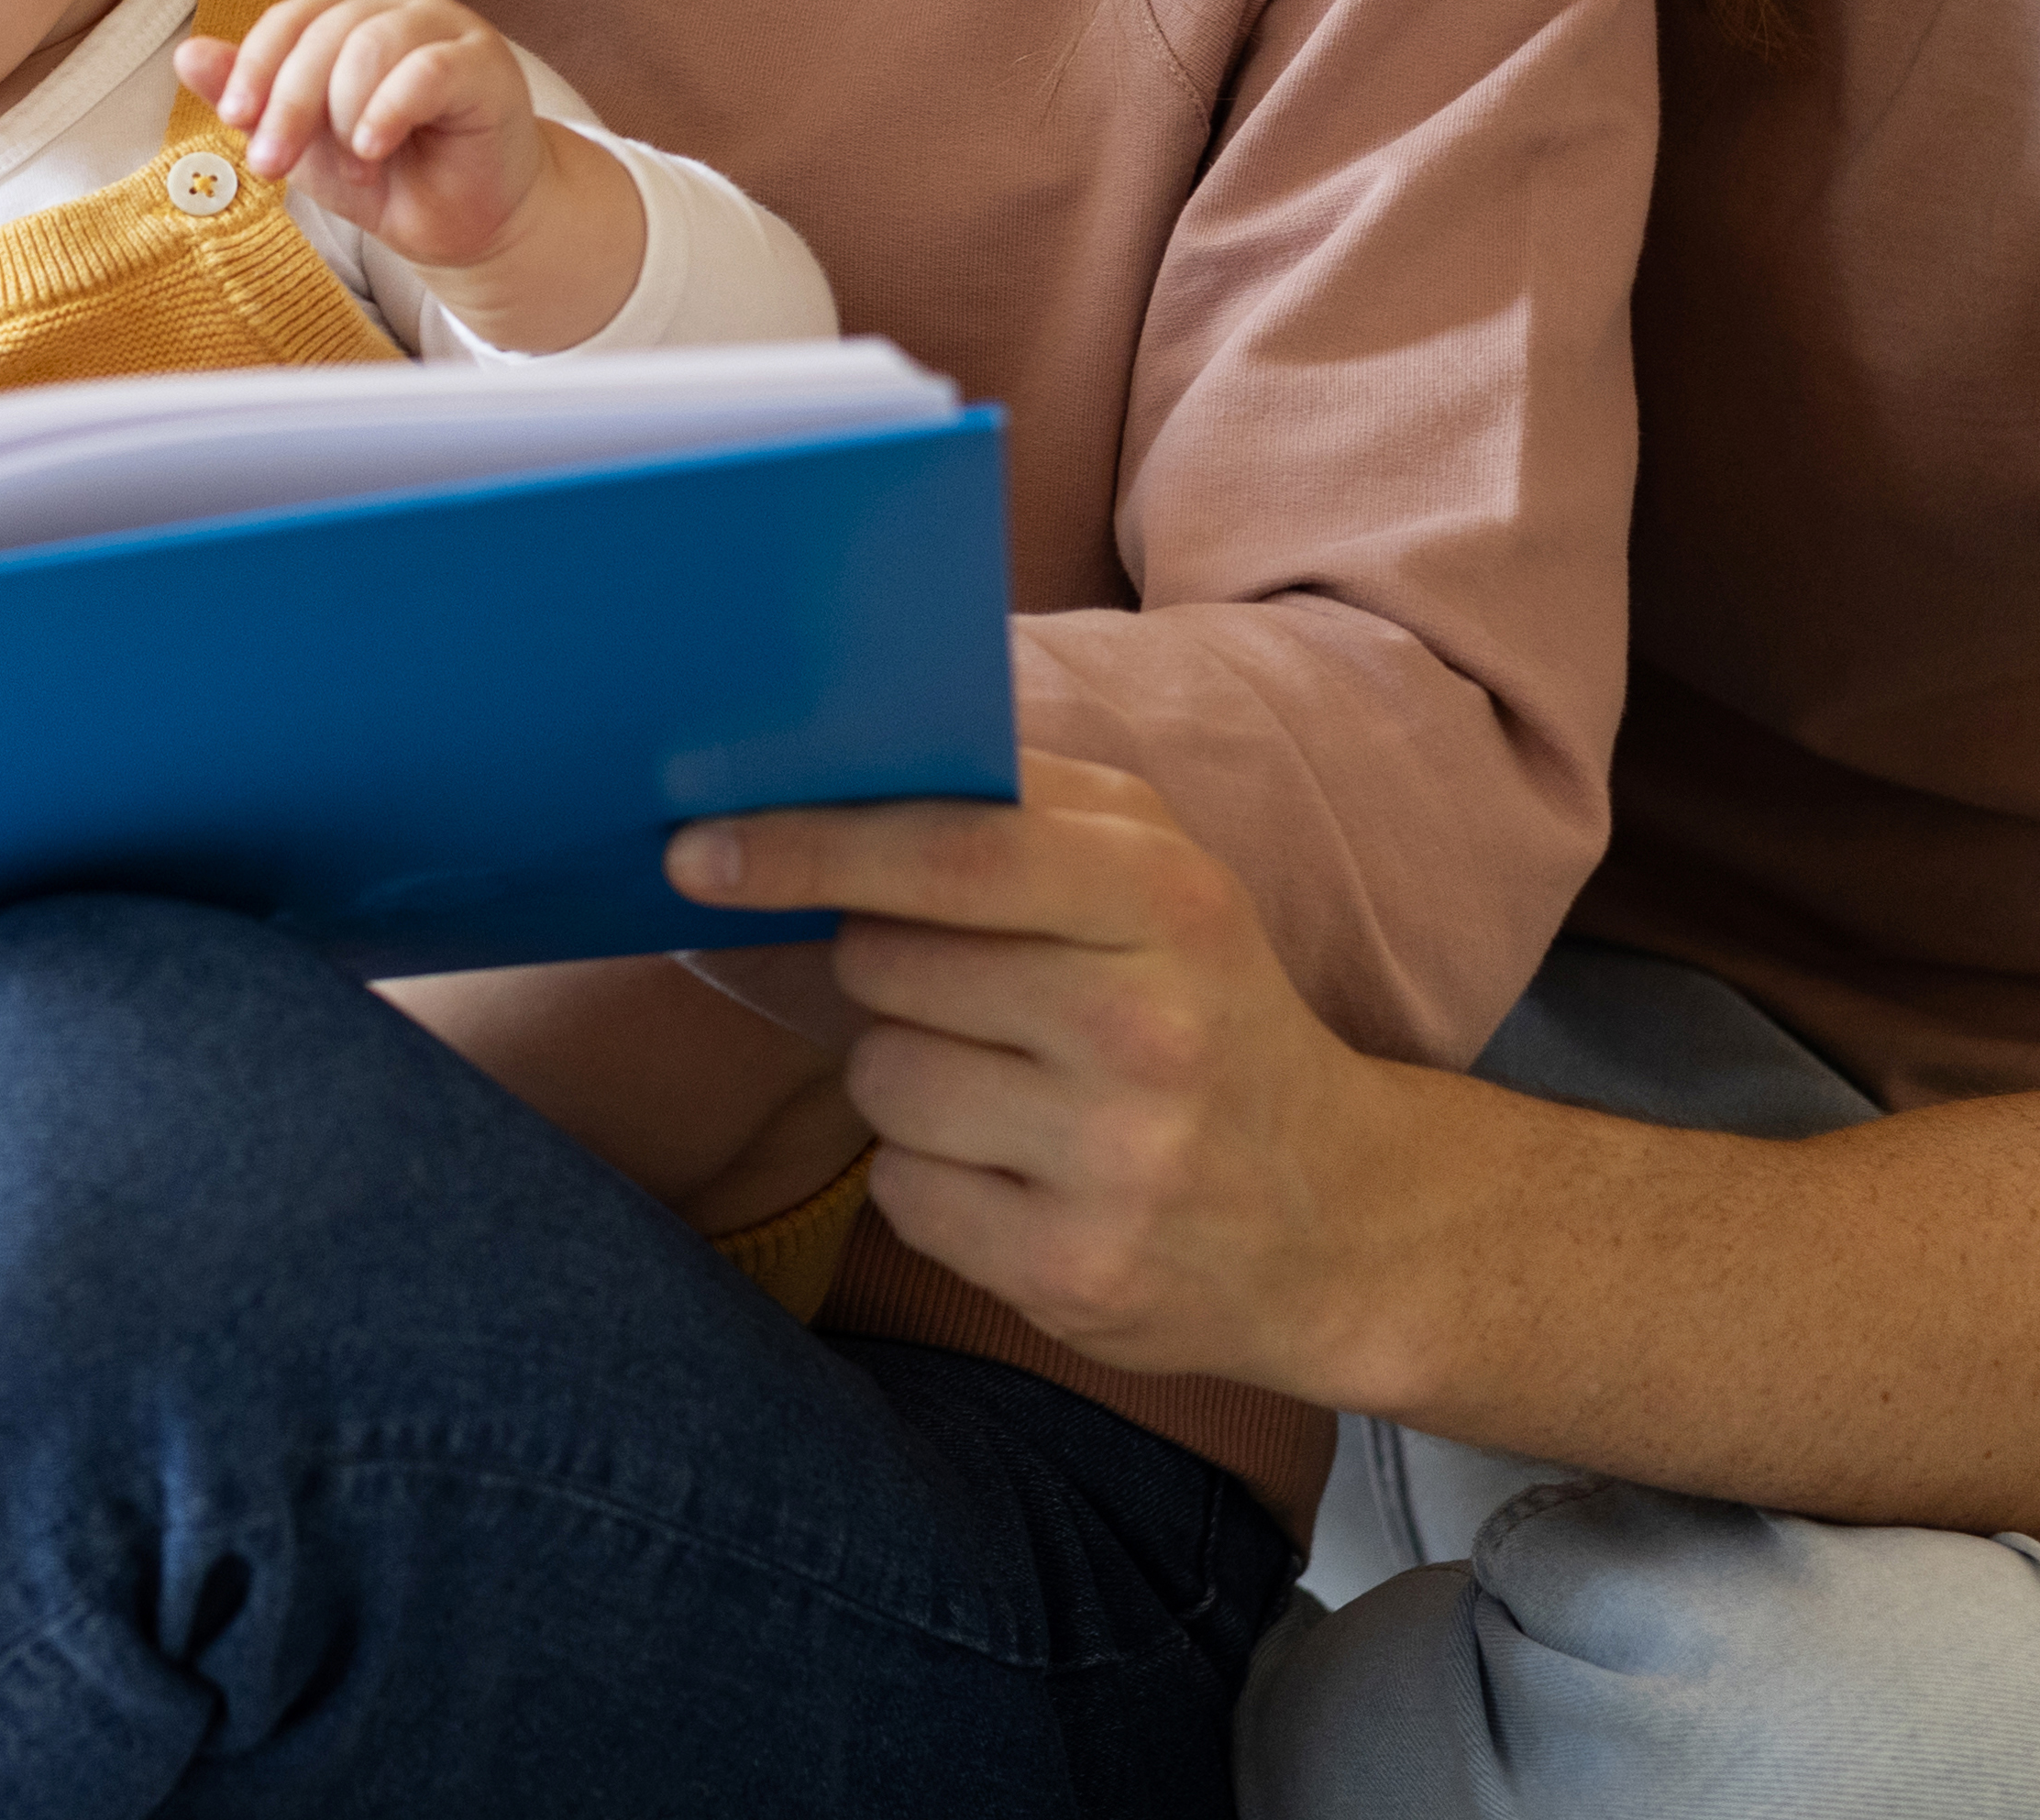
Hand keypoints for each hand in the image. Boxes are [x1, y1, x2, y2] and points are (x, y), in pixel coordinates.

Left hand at [178, 0, 642, 349]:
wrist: (466, 228)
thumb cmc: (391, 180)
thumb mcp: (306, 147)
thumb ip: (254, 102)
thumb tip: (187, 56)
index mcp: (353, 22)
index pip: (292, 16)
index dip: (255, 63)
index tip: (232, 120)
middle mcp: (399, 13)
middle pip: (325, 30)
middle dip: (288, 103)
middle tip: (272, 166)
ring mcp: (448, 31)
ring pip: (370, 44)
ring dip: (343, 115)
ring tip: (355, 168)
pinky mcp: (486, 64)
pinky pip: (427, 69)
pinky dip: (387, 111)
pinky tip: (375, 148)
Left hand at [670, 752, 1377, 1388]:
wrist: (1343, 1220)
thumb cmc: (1208, 1012)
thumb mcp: (1161, 878)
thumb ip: (1020, 806)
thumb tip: (832, 764)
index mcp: (1168, 902)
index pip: (952, 853)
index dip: (809, 843)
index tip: (695, 848)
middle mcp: (1147, 1032)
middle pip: (887, 966)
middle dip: (883, 965)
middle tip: (972, 989)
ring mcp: (1113, 1165)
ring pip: (882, 1081)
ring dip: (909, 1075)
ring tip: (1012, 1086)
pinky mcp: (1072, 1275)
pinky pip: (902, 1193)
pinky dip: (931, 1176)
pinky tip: (1022, 1171)